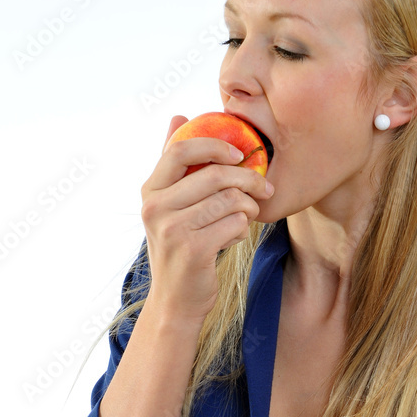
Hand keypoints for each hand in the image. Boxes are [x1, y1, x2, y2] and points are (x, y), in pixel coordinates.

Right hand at [140, 115, 274, 322]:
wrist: (176, 300)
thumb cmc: (180, 247)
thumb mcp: (170, 205)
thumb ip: (175, 165)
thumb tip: (177, 116)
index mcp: (150, 190)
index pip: (181, 150)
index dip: (215, 146)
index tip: (239, 154)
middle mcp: (155, 207)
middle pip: (215, 175)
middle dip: (248, 179)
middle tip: (265, 187)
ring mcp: (172, 229)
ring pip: (229, 200)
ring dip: (248, 208)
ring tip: (247, 216)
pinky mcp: (193, 249)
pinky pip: (234, 224)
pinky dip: (243, 229)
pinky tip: (235, 236)